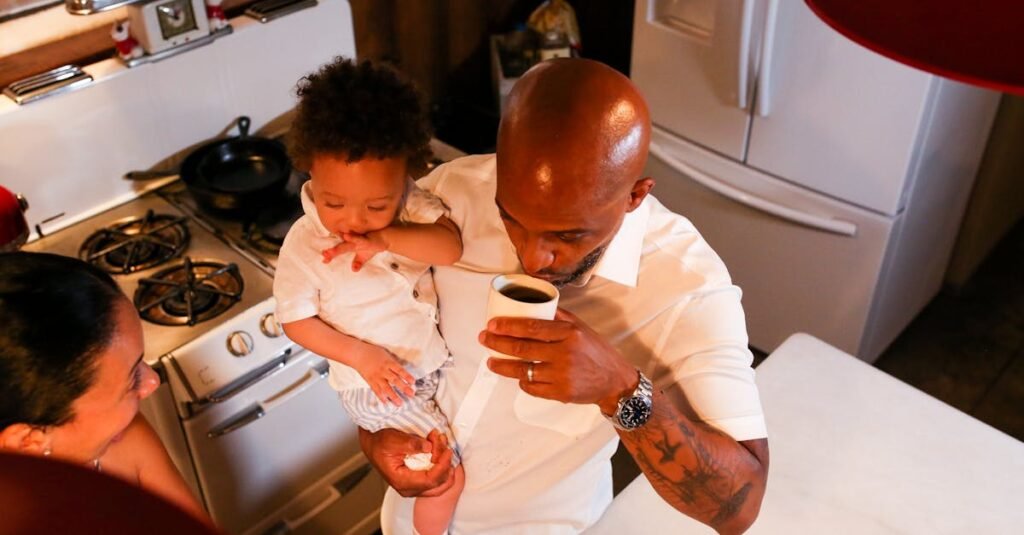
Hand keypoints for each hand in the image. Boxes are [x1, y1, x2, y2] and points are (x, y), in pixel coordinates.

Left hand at [321, 230, 388, 270]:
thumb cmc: (372, 245)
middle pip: (340, 248)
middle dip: (332, 252)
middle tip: (324, 255)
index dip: (331, 255)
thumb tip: (354, 270)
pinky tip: (346, 237)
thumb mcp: (364, 256)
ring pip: (347, 245)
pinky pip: (359, 239)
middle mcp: (352, 243)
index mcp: (351, 247)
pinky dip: (352, 238)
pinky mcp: (366, 240)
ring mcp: (359, 241)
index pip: (339, 251)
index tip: (323, 261)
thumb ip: (358, 262)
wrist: (385, 237)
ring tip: (329, 252)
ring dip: (338, 248)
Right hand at [350, 343, 415, 404]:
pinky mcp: (370, 381)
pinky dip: (381, 397)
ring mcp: (376, 377)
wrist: (358, 354)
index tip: (413, 382)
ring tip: (400, 403)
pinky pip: (376, 390)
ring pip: (386, 388)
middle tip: (411, 394)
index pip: (399, 370)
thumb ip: (394, 364)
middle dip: (404, 388)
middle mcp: (383, 370)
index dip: (407, 376)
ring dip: (393, 396)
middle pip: (395, 380)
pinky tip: (386, 402)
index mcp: (389, 362)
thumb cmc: (373, 352)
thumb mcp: (386, 355)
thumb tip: (403, 372)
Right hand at [359, 428, 455, 497]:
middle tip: (442, 443)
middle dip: (445, 463)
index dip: (442, 466)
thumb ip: (411, 444)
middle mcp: (409, 488)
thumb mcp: (393, 440)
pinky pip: (437, 480)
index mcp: (401, 481)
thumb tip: (428, 446)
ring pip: (441, 484)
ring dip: (445, 464)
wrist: (373, 444)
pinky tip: (440, 451)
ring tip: (441, 444)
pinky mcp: (419, 482)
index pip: (430, 480)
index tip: (447, 451)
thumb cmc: (380, 443)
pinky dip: (443, 466)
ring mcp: (414, 487)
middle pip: (439, 484)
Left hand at [480, 308, 637, 413]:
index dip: (508, 326)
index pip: (531, 328)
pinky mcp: (560, 393)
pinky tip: (517, 376)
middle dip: (498, 343)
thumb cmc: (596, 352)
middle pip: (522, 349)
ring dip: (502, 366)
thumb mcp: (581, 327)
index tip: (492, 325)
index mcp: (570, 333)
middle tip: (484, 339)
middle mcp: (565, 354)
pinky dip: (522, 382)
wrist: (614, 381)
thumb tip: (535, 305)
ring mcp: (562, 375)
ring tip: (491, 362)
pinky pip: (532, 388)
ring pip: (523, 370)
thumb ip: (559, 317)